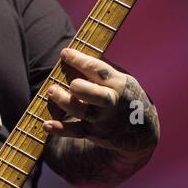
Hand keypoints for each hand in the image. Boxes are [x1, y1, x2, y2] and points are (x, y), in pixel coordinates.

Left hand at [42, 47, 158, 156]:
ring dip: (65, 102)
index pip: (99, 70)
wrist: (140, 130)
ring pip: (83, 112)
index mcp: (119, 84)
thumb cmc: (125, 96)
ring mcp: (103, 120)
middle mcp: (112, 103)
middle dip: (80, 87)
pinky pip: (76, 132)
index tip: (64, 53)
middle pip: (96, 96)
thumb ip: (102, 70)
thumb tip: (76, 56)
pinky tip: (46, 125)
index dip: (80, 60)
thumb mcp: (123, 79)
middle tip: (70, 83)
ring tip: (52, 91)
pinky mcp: (95, 134)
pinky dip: (61, 130)